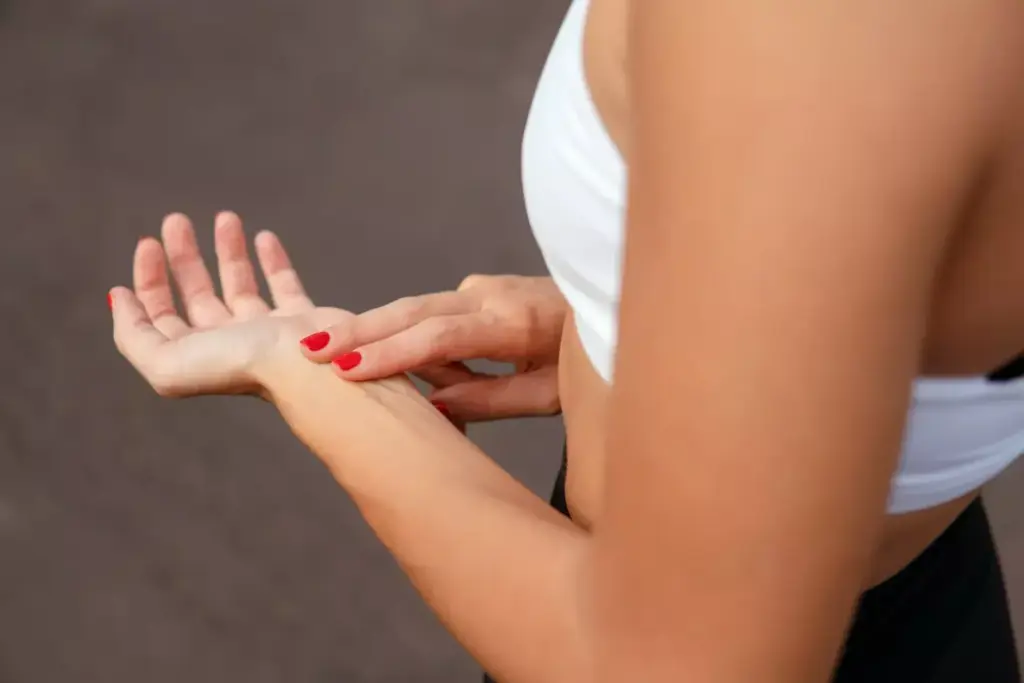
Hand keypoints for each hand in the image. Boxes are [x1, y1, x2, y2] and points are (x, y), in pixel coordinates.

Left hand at [110, 212, 351, 397]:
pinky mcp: (301, 318)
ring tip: (224, 216)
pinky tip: (262, 236)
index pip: (162, 316)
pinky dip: (273, 260)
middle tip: (176, 220)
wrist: (306, 368)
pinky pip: (284, 285)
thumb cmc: (239, 364)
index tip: (148, 244)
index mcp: (197, 356)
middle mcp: (230, 344)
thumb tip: (120, 299)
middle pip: (198, 296)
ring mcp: (268, 331)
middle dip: (183, 257)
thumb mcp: (165, 362)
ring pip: (240, 285)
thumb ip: (133, 336)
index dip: (149, 280)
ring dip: (226, 250)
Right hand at [298, 274, 566, 421]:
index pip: (440, 337)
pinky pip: (432, 315)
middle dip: (360, 329)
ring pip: (416, 310)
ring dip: (372, 331)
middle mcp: (490, 295)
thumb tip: (435, 406)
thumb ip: (491, 398)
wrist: (609, 301)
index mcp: (513, 321)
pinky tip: (377, 356)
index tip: (350, 369)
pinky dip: (404, 335)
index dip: (394, 354)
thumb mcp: (549, 392)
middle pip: (413, 311)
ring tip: (321, 349)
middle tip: (308, 346)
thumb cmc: (587, 358)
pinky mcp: (477, 291)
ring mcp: (482, 287)